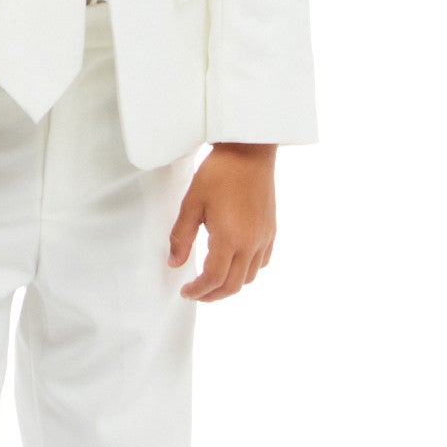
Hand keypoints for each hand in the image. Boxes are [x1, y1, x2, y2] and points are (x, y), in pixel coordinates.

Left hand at [168, 143, 278, 299]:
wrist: (249, 152)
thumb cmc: (218, 173)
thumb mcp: (191, 204)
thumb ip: (181, 237)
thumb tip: (174, 263)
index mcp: (230, 237)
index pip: (214, 278)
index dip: (198, 291)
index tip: (185, 292)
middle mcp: (251, 242)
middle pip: (233, 285)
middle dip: (212, 295)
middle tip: (196, 293)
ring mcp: (264, 237)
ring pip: (250, 277)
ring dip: (230, 284)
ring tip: (212, 281)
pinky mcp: (271, 230)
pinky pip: (262, 262)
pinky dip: (247, 271)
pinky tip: (234, 263)